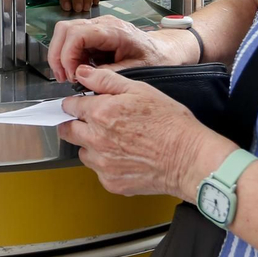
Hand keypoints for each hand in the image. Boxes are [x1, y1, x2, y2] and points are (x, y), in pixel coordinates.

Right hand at [49, 15, 197, 82]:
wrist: (164, 51)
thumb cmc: (155, 58)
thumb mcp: (137, 69)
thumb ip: (111, 73)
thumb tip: (86, 76)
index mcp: (114, 31)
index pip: (78, 33)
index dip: (68, 54)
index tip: (71, 74)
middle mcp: (103, 24)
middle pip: (65, 29)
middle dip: (59, 54)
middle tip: (64, 77)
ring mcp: (98, 26)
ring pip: (65, 32)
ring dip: (61, 54)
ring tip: (69, 75)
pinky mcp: (95, 33)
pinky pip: (73, 39)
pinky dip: (69, 55)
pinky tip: (78, 70)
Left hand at [59, 66, 232, 198]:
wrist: (189, 158)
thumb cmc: (170, 123)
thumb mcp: (140, 90)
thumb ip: (106, 80)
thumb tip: (82, 74)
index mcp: (102, 113)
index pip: (70, 106)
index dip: (74, 104)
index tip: (79, 105)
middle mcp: (97, 140)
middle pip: (68, 131)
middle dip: (75, 124)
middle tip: (94, 123)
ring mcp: (102, 164)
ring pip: (83, 153)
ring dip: (91, 146)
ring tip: (116, 141)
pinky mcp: (111, 182)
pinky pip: (99, 171)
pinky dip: (107, 164)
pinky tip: (126, 157)